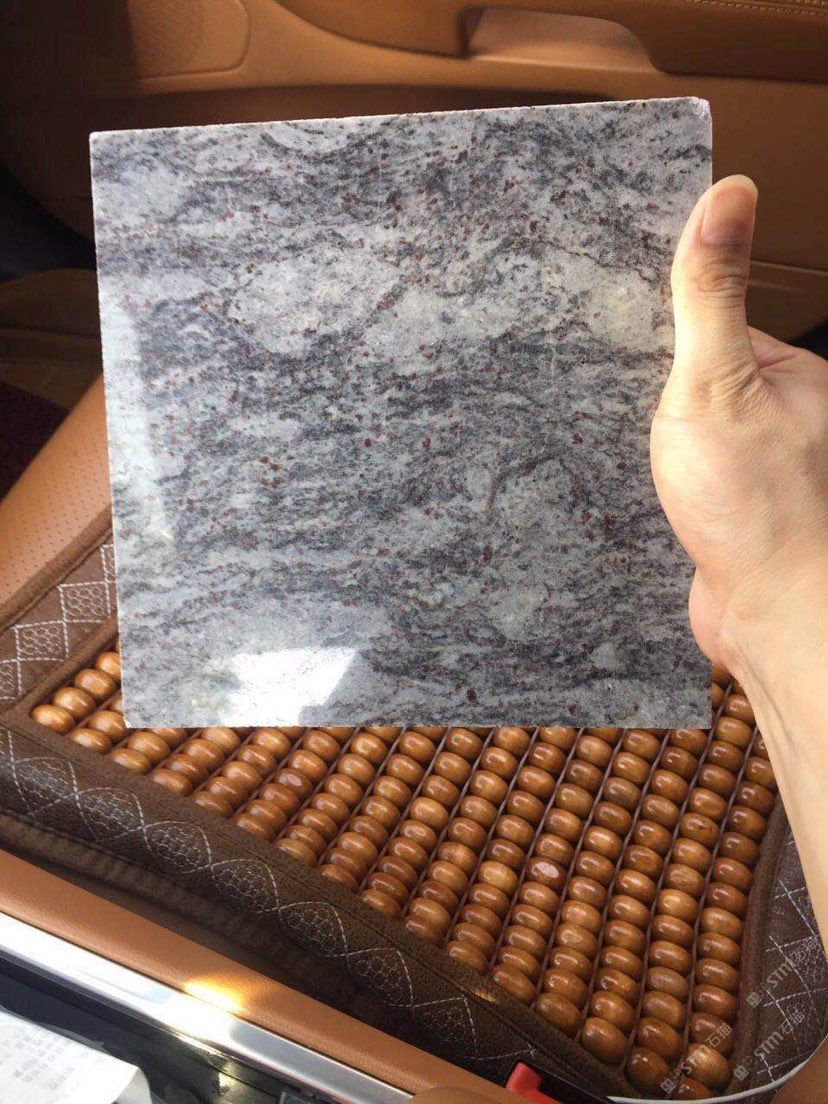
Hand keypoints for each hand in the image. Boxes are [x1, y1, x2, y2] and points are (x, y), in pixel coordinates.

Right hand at [651, 175, 827, 678]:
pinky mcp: (732, 512)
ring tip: (611, 431)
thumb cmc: (755, 504)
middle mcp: (782, 416)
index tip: (619, 321)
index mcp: (789, 372)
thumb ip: (712, 294)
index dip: (668, 320)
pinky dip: (658, 474)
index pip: (719, 322)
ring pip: (691, 429)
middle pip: (700, 375)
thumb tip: (728, 191)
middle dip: (653, 382)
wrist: (771, 617)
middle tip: (605, 385)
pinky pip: (687, 475)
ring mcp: (758, 467)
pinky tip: (631, 480)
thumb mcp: (716, 381)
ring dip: (652, 433)